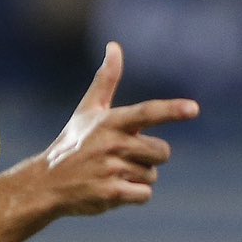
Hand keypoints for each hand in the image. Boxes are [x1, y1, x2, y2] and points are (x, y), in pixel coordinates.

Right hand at [42, 42, 199, 215]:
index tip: (194, 109)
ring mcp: (111, 170)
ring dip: (137, 177)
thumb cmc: (73, 143)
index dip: (172, 111)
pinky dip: (134, 195)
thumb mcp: (88, 110)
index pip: (147, 113)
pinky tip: (112, 190)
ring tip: (111, 174)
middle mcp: (112, 144)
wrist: (46, 183)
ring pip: (152, 175)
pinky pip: (144, 195)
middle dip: (150, 157)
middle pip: (162, 152)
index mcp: (110, 122)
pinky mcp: (110, 194)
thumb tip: (114, 45)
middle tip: (122, 157)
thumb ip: (106, 80)